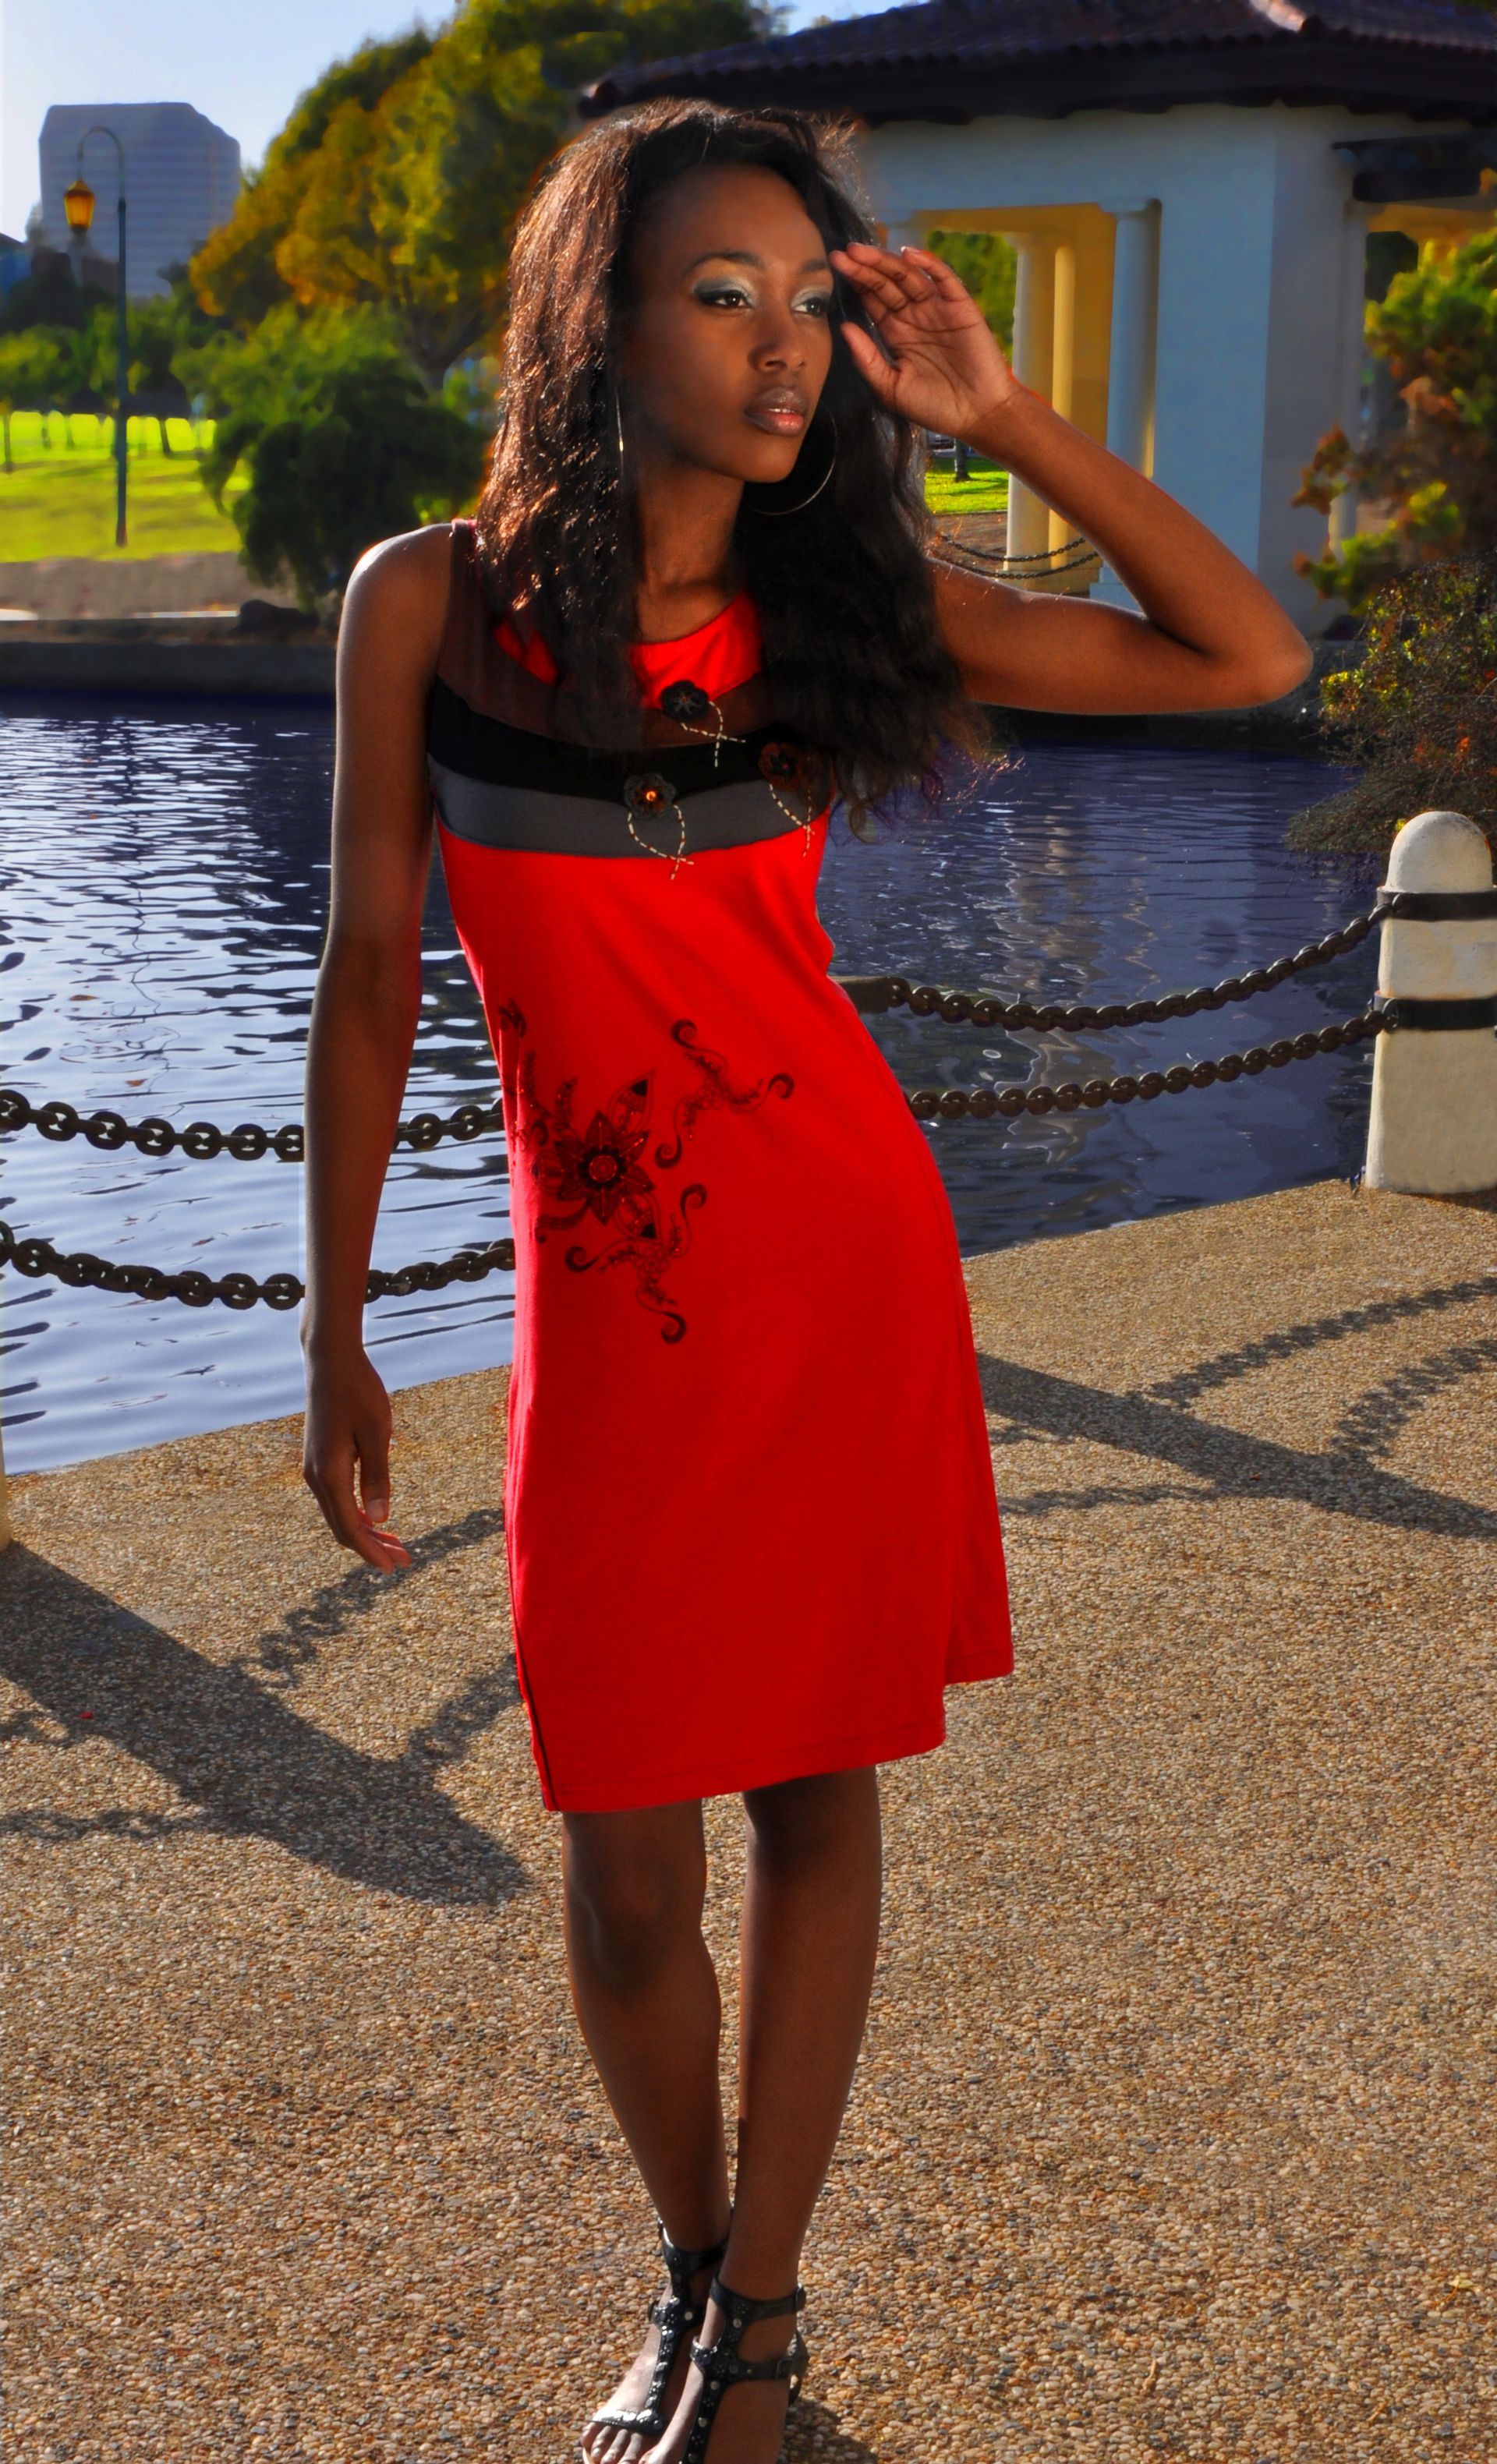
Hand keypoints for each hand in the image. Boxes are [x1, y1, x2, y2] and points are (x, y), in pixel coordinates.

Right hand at [302, 1347, 412, 1572]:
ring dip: (366, 1532)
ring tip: (397, 1544)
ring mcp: (315, 1468)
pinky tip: (376, 1517)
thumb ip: (378, 1477)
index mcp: (329, 1475)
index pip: (349, 1528)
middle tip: (405, 1561)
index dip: (372, 1551)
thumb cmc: (359, 1391)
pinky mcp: (321, 1459)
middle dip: (373, 1547)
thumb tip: (378, 1520)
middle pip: (343, 1527)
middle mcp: (316, 1477)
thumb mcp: (376, 1433)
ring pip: (339, 1514)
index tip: (395, 1568)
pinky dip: (357, 1513)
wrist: (330, 1360)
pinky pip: (337, 1498)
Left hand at [829, 242, 1018, 440]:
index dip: (855, 283)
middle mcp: (914, 316)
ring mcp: (937, 309)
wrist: (977, 416)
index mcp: (896, 333)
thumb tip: (844, 327)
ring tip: (862, 251)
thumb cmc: (934, 407)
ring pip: (908, 277)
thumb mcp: (890, 388)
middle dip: (864, 269)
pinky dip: (929, 264)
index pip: (872, 300)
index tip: (834, 268)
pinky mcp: (960, 307)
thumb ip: (867, 359)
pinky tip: (909, 255)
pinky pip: (944, 279)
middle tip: (841, 255)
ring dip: (886, 262)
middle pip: (885, 284)